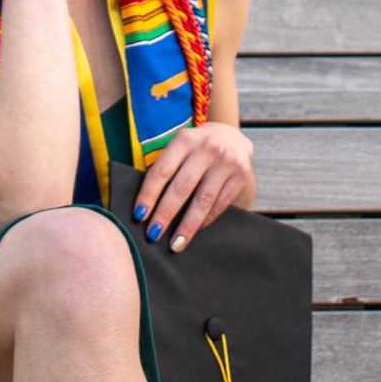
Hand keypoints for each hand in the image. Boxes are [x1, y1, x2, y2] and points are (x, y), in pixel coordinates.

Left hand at [132, 118, 255, 251]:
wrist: (233, 137)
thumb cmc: (196, 149)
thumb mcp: (180, 148)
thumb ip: (167, 168)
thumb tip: (146, 207)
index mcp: (184, 139)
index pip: (161, 171)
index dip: (148, 195)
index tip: (139, 216)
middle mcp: (207, 147)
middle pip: (181, 188)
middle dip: (165, 214)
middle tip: (153, 235)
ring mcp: (227, 160)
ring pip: (203, 200)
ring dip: (187, 225)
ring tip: (176, 243)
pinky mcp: (241, 173)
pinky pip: (220, 203)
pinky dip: (207, 218)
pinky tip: (196, 230)